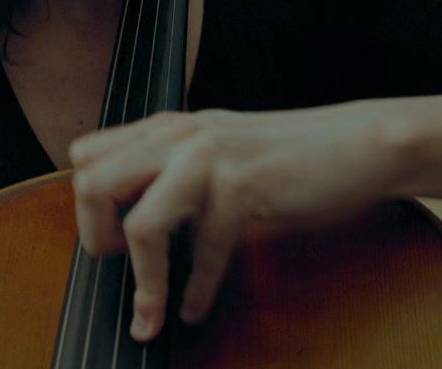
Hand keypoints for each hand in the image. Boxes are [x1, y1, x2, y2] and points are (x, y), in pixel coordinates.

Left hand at [67, 102, 395, 343]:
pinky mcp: (244, 189)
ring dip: (143, 283)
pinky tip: (197, 309)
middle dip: (94, 239)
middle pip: (94, 185)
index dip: (85, 204)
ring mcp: (211, 160)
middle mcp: (181, 136)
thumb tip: (127, 218)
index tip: (104, 241)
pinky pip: (203, 254)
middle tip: (115, 272)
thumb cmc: (289, 154)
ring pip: (140, 225)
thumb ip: (173, 166)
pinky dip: (197, 293)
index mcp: (168, 126)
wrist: (356, 144)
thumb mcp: (218, 146)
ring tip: (148, 315)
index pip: (87, 156)